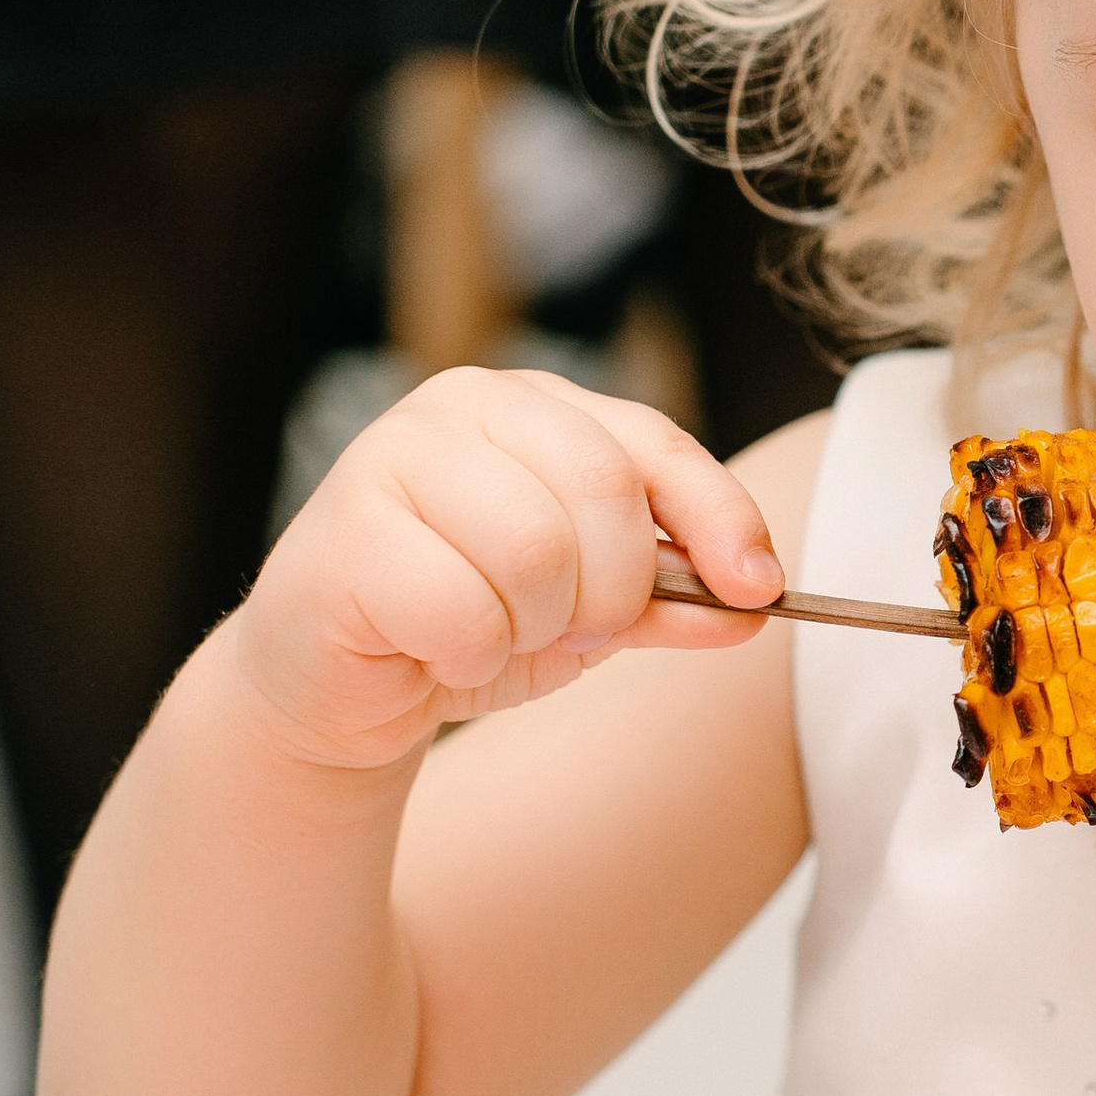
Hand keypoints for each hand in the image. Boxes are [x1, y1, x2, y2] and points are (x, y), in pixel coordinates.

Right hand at [229, 366, 784, 771]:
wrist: (336, 689)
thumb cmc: (466, 624)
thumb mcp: (591, 610)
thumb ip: (671, 597)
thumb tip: (757, 599)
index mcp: (534, 406)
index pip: (653, 445)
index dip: (719, 517)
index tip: (759, 590)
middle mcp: (462, 406)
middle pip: (603, 494)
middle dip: (610, 593)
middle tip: (567, 631)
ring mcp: (393, 457)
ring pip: (536, 553)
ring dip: (533, 628)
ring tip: (491, 634)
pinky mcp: (345, 532)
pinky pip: (462, 610)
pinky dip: (468, 655)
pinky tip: (433, 652)